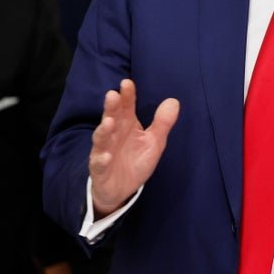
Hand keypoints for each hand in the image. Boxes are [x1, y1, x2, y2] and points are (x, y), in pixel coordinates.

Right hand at [89, 79, 179, 217]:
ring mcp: (104, 151)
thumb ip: (162, 123)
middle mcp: (113, 135)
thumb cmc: (135, 160)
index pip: (126, 107)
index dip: (127, 96)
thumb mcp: (154, 142)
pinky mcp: (99, 168)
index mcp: (126, 125)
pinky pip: (98, 163)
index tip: (127, 83)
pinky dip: (101, 159)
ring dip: (103, 130)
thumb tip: (174, 101)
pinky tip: (106, 156)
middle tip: (112, 95)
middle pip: (111, 118)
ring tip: (108, 122)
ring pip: (101, 138)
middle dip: (111, 107)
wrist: (121, 189)